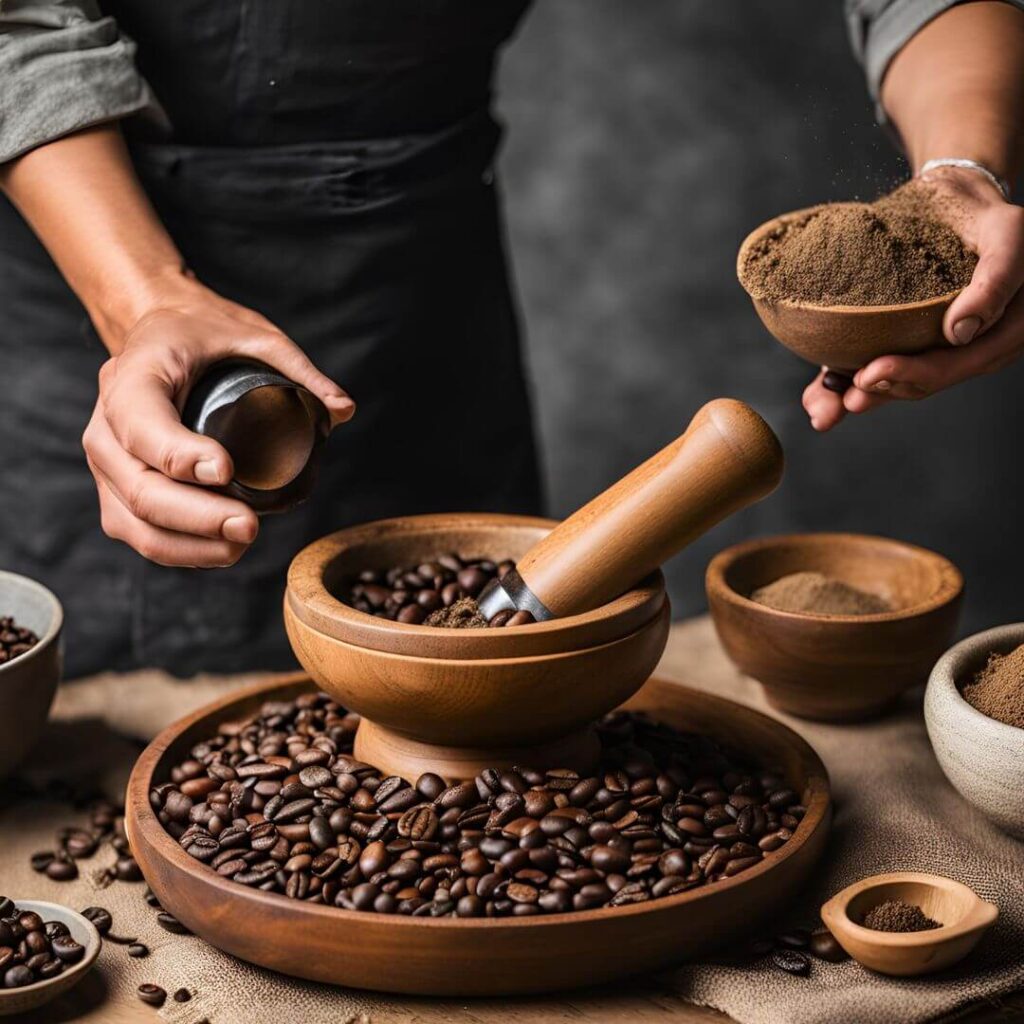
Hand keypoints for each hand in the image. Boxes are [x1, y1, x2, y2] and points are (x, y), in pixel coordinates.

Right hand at [82, 278, 354, 566]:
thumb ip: (297, 369)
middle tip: (251, 526)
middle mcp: (105, 425)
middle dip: (198, 516)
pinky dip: (180, 551)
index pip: (142, 424)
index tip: (228, 471)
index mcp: (132, 377)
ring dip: (190, 545)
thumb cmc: (201, 334)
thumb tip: (343, 410)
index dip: (181, 454)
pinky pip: (138, 534)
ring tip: (244, 543)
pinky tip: (223, 550)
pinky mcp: (115, 492)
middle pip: (141, 488)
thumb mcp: (252, 334)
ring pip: (134, 523)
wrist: (158, 333)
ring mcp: (107, 464)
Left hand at [803, 170, 1023, 430]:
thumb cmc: (983, 213)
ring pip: (908, 382)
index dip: (914, 374)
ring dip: (864, 396)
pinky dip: (852, 385)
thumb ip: (996, 279)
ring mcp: (947, 347)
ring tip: (826, 408)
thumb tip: (961, 332)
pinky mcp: (917, 341)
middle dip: (884, 392)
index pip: (962, 362)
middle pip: (931, 379)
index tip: (868, 374)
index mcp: (1007, 328)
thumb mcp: (1005, 233)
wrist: (955, 200)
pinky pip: (889, 368)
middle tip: (845, 397)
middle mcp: (981, 343)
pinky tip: (819, 402)